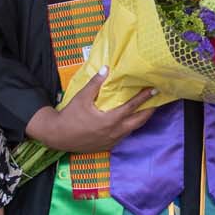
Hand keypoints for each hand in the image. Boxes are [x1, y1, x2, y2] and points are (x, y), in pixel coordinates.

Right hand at [40, 71, 157, 152]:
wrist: (58, 136)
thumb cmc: (70, 116)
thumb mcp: (82, 97)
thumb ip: (95, 84)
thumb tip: (106, 69)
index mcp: (110, 120)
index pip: (132, 107)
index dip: (144, 98)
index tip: (154, 90)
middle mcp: (114, 132)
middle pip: (138, 121)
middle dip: (149, 111)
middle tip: (156, 101)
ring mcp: (112, 140)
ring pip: (132, 130)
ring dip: (140, 120)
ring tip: (146, 110)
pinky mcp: (108, 145)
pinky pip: (124, 136)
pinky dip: (129, 127)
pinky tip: (129, 121)